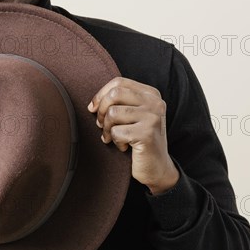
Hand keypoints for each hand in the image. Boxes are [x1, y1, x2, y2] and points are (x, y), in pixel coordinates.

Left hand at [88, 77, 178, 194]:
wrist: (157, 167)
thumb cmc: (140, 139)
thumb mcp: (133, 115)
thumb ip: (119, 103)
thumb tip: (93, 104)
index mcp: (151, 94)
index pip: (119, 82)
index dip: (101, 94)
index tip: (93, 109)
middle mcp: (155, 103)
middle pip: (114, 94)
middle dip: (102, 111)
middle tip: (101, 125)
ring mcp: (152, 118)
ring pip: (113, 113)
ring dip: (107, 129)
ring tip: (113, 137)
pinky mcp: (147, 134)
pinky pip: (116, 132)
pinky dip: (115, 141)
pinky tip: (124, 146)